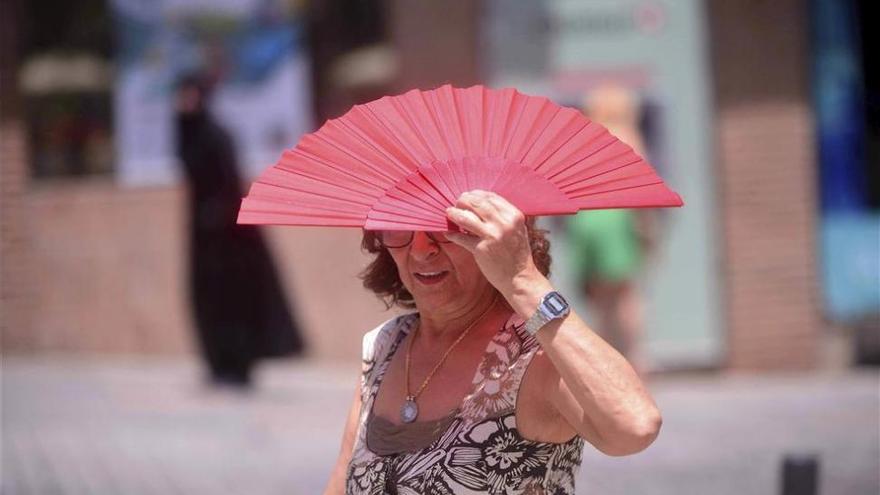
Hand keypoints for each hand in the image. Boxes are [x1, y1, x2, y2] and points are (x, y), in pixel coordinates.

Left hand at [445, 191, 550, 305]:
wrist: (520, 278)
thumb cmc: (517, 253)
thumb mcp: (517, 229)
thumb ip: (503, 216)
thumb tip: (480, 204)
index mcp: (514, 216)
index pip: (491, 196)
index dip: (476, 194)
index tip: (468, 196)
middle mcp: (504, 224)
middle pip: (477, 203)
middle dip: (463, 201)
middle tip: (456, 203)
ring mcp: (492, 236)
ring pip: (466, 218)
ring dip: (455, 214)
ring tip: (449, 213)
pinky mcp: (482, 250)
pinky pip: (461, 238)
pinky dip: (453, 235)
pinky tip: (449, 233)